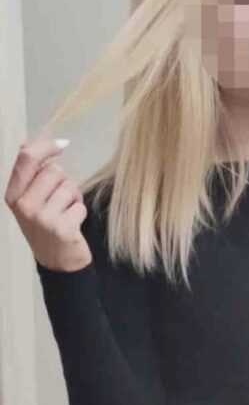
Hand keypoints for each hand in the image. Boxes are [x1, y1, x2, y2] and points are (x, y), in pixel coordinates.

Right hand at [4, 137, 91, 271]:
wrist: (57, 261)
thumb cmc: (45, 224)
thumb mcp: (29, 199)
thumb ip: (28, 173)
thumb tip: (23, 143)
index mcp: (12, 195)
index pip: (26, 159)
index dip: (46, 147)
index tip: (62, 144)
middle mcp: (23, 205)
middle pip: (54, 170)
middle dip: (63, 181)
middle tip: (59, 201)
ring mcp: (41, 218)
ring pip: (69, 186)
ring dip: (73, 197)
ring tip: (65, 212)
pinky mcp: (61, 228)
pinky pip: (80, 205)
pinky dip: (80, 212)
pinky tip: (71, 225)